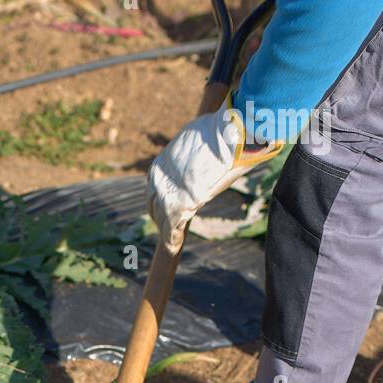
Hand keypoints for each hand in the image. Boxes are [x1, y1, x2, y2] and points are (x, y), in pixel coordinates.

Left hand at [148, 100, 281, 254]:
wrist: (228, 136)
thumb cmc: (220, 133)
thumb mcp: (199, 138)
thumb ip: (192, 151)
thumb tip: (200, 151)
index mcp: (162, 163)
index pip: (154, 188)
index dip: (158, 200)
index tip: (162, 209)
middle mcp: (159, 180)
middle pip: (154, 205)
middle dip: (160, 217)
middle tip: (167, 228)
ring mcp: (167, 194)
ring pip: (162, 219)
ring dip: (166, 230)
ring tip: (171, 242)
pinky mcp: (178, 207)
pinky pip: (171, 230)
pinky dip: (172, 240)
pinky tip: (173, 248)